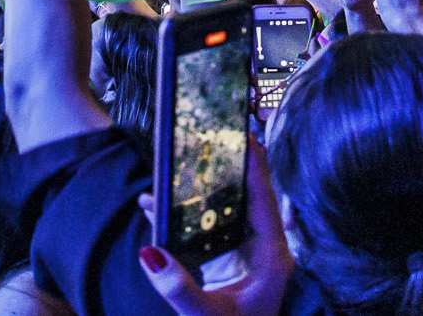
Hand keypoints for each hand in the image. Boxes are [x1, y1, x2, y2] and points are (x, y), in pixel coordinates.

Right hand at [136, 139, 292, 315]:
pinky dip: (181, 217)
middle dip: (223, 167)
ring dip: (196, 191)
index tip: (243, 132)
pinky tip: (152, 207)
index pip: (265, 199)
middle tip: (204, 135)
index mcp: (272, 257)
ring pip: (223, 211)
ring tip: (170, 165)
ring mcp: (245, 256)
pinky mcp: (226, 264)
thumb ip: (180, 289)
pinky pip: (206, 231)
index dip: (255, 164)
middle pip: (246, 196)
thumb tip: (150, 254)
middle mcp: (262, 250)